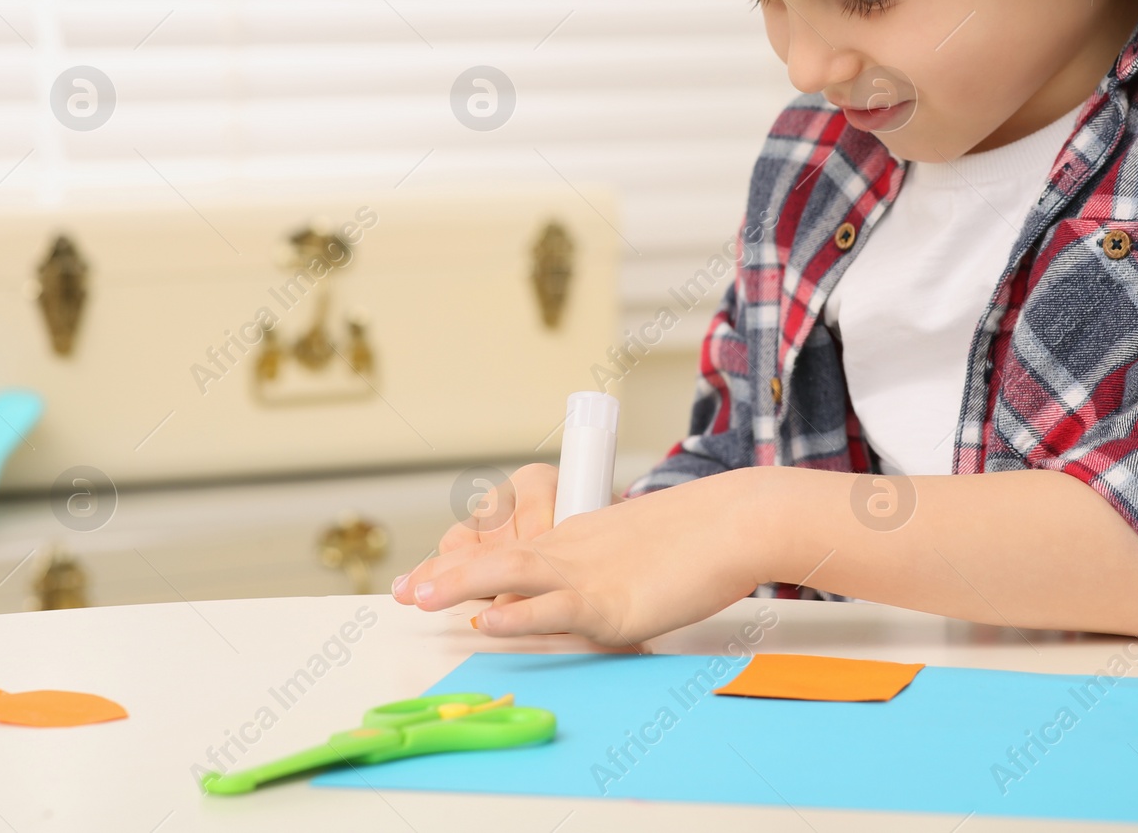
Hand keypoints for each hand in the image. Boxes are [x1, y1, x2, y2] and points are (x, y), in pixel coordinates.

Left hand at [390, 470, 772, 647]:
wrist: (736, 522)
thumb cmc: (702, 539)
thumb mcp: (641, 556)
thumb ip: (614, 576)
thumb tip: (608, 603)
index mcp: (577, 540)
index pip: (509, 549)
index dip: (464, 563)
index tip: (426, 578)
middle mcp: (573, 551)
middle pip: (495, 556)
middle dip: (445, 574)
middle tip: (401, 590)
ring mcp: (588, 574)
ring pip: (510, 572)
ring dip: (459, 583)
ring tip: (416, 595)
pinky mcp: (611, 601)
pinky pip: (555, 607)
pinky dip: (517, 612)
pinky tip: (486, 616)